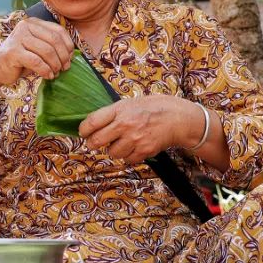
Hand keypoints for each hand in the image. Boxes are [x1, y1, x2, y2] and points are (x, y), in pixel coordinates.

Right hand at [0, 18, 75, 88]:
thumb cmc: (21, 59)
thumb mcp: (38, 49)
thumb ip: (52, 46)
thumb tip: (72, 55)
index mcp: (34, 23)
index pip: (58, 31)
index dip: (68, 46)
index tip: (70, 59)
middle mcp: (25, 26)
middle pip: (54, 40)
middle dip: (63, 56)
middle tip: (64, 68)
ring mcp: (18, 38)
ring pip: (47, 51)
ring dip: (55, 65)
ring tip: (55, 73)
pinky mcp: (13, 52)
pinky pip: (36, 61)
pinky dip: (46, 70)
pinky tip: (48, 76)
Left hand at [78, 96, 200, 163]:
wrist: (178, 118)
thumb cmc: (153, 108)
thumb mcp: (130, 103)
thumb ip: (112, 113)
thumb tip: (93, 124)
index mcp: (120, 110)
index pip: (92, 122)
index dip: (83, 130)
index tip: (83, 133)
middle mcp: (125, 125)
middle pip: (97, 141)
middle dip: (92, 144)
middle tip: (94, 143)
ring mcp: (135, 139)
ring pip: (112, 153)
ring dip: (114, 150)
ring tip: (122, 142)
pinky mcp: (144, 151)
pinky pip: (127, 159)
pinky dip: (128, 156)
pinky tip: (134, 147)